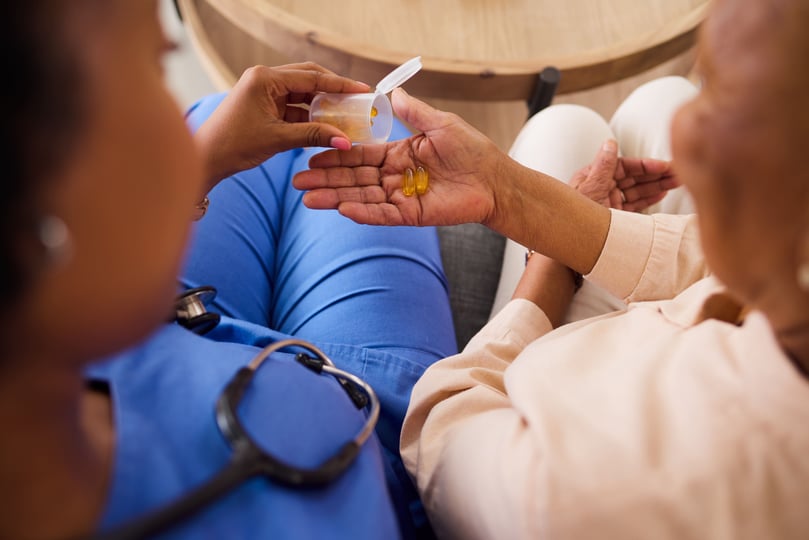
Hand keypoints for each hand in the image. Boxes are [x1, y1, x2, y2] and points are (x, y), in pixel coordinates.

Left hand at [194, 62, 369, 189]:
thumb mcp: (278, 139)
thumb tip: (345, 141)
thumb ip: (313, 136)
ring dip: (322, 104)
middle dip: (333, 89)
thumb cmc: (234, 145)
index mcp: (264, 78)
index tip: (362, 88)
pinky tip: (326, 125)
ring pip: (302, 93)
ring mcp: (263, 91)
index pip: (311, 77)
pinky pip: (293, 106)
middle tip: (357, 99)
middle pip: (308, 78)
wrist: (206, 159)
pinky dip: (309, 115)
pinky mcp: (263, 105)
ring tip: (346, 114)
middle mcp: (264, 79)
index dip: (340, 84)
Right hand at [293, 88, 504, 226]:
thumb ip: (413, 112)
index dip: (336, 157)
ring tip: (309, 199)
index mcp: (399, 154)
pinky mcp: (412, 215)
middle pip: (354, 179)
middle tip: (297, 182)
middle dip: (326, 180)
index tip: (311, 157)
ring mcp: (402, 197)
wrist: (496, 180)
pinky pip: (383, 215)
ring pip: (363, 198)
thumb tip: (392, 91)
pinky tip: (342, 210)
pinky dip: (364, 213)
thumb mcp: (440, 123)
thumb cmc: (473, 150)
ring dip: (336, 198)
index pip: (360, 157)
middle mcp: (395, 177)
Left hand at [569, 140, 678, 210]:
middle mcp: (603, 187)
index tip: (664, 165)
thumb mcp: (589, 191)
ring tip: (678, 181)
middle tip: (679, 172)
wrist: (568, 245)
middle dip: (656, 174)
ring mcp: (609, 202)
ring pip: (637, 190)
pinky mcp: (614, 216)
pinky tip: (662, 193)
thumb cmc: (573, 218)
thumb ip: (602, 168)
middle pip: (634, 177)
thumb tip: (610, 142)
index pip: (624, 166)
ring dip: (657, 185)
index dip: (645, 165)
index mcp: (594, 177)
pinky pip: (634, 204)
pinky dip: (649, 199)